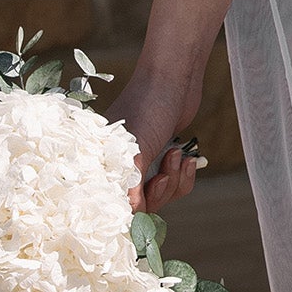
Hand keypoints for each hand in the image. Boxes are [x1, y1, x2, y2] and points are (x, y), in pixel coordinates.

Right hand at [103, 67, 206, 213]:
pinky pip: (175, 185)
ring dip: (174, 181)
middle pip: (139, 207)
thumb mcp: (138, 147)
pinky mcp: (162, 159)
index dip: (128, 212)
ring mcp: (142, 164)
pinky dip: (184, 176)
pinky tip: (189, 158)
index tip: (144, 205)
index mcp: (102, 165)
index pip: (109, 204)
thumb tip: (129, 214)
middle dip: (158, 193)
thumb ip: (132, 182)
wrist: (175, 77)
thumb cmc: (149, 106)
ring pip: (161, 196)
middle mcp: (119, 168)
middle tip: (165, 173)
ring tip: (177, 155)